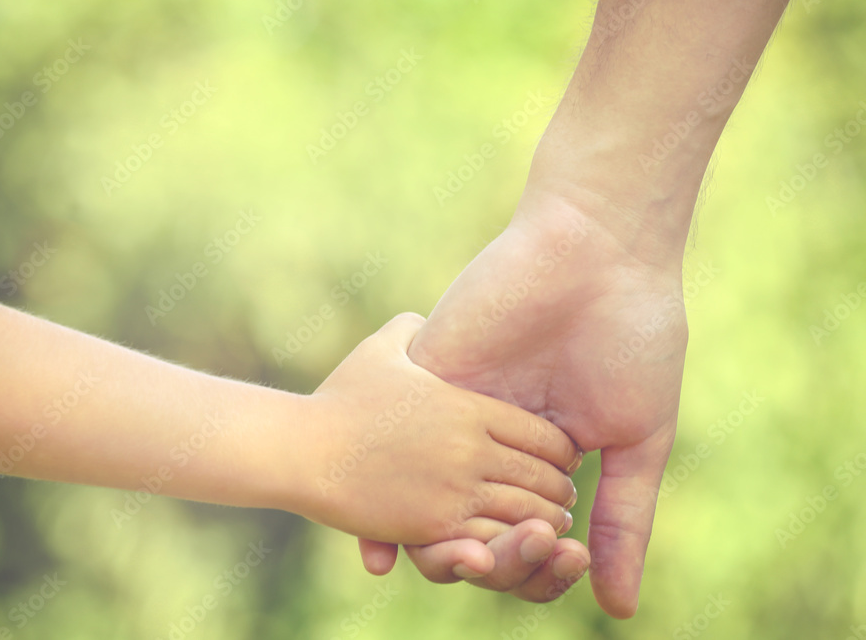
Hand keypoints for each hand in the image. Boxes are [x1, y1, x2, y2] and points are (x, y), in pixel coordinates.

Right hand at [301, 313, 579, 544]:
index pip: (545, 436)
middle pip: (544, 477)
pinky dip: (509, 544)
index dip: (562, 451)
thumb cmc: (341, 398)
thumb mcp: (381, 349)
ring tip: (547, 526)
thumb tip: (426, 320)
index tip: (563, 459)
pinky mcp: (433, 526)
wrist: (302, 449)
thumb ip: (412, 329)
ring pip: (526, 513)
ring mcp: (454, 489)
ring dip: (542, 522)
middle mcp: (471, 448)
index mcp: (469, 407)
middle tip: (562, 497)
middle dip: (559, 490)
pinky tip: (510, 543)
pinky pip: (491, 541)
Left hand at [359, 190, 686, 616]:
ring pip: (428, 510)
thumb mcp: (635, 441)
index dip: (540, 567)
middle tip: (512, 561)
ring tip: (468, 560)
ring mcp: (454, 416)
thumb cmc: (633, 340)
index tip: (563, 565)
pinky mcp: (423, 381)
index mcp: (545, 458)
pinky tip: (377, 553)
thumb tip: (618, 610)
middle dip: (495, 564)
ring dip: (442, 551)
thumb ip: (621, 522)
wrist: (599, 252)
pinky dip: (376, 514)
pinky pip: (386, 454)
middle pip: (477, 534)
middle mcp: (493, 444)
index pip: (528, 538)